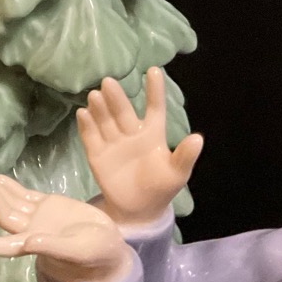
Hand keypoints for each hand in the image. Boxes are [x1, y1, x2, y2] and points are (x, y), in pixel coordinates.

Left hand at [0, 174, 130, 281]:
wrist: (110, 244)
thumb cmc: (96, 253)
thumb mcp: (77, 250)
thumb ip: (52, 247)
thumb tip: (27, 243)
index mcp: (37, 246)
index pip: (9, 246)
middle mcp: (32, 231)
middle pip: (6, 216)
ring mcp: (38, 217)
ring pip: (13, 203)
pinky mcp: (47, 205)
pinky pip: (25, 195)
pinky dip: (12, 187)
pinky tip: (0, 178)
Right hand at [77, 68, 203, 228]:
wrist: (138, 211)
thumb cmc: (160, 188)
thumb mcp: (176, 174)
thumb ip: (185, 156)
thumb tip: (199, 138)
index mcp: (152, 134)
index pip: (154, 108)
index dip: (154, 91)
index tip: (153, 71)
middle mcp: (130, 133)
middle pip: (123, 112)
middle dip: (116, 98)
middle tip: (109, 82)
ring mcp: (112, 142)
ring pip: (105, 121)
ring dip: (100, 108)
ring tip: (95, 96)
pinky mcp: (96, 154)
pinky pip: (90, 137)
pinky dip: (86, 126)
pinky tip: (83, 114)